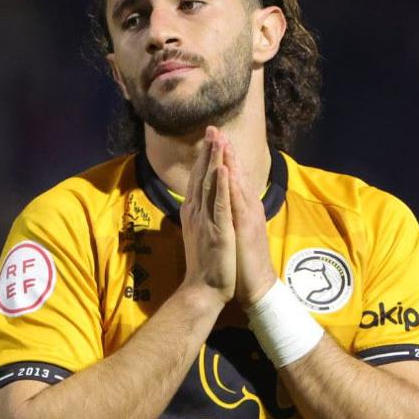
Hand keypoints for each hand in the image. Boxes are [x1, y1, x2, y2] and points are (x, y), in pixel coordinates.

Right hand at [179, 128, 236, 303]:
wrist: (204, 289)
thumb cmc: (205, 265)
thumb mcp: (201, 234)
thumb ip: (200, 216)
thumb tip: (197, 203)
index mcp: (195, 213)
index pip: (200, 180)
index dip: (205, 158)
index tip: (209, 138)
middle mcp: (197, 213)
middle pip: (202, 176)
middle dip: (208, 152)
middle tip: (211, 128)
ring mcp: (207, 221)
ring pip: (210, 185)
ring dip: (214, 161)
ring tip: (217, 140)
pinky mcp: (218, 231)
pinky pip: (219, 205)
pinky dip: (221, 186)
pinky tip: (223, 169)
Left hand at [215, 132, 277, 307]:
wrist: (255, 285)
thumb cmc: (242, 262)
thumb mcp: (233, 233)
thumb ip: (229, 216)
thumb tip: (219, 204)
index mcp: (241, 209)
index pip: (230, 179)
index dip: (222, 159)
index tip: (212, 140)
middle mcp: (246, 208)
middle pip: (235, 175)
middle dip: (224, 152)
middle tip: (215, 129)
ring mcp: (246, 217)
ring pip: (237, 184)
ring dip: (229, 161)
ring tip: (221, 140)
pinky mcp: (244, 228)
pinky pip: (236, 203)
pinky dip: (231, 186)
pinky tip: (227, 171)